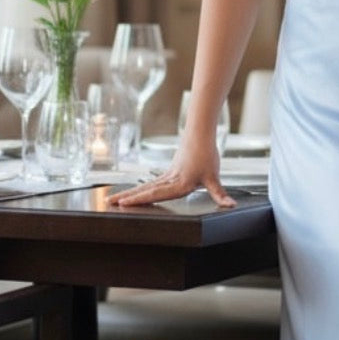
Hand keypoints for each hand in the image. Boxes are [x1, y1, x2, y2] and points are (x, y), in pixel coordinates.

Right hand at [108, 136, 234, 209]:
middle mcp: (169, 180)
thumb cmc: (206, 154)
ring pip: (145, 186)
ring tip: (114, 199)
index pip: (156, 194)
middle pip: (145, 190)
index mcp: (178, 184)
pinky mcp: (169, 172)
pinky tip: (135, 193)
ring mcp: (167, 175)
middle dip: (127, 197)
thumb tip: (230, 205)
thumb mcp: (214, 177)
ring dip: (130, 193)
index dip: (140, 199)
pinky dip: (141, 189)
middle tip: (109, 202)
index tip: (124, 203)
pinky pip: (152, 183)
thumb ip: (220, 194)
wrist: (200, 134)